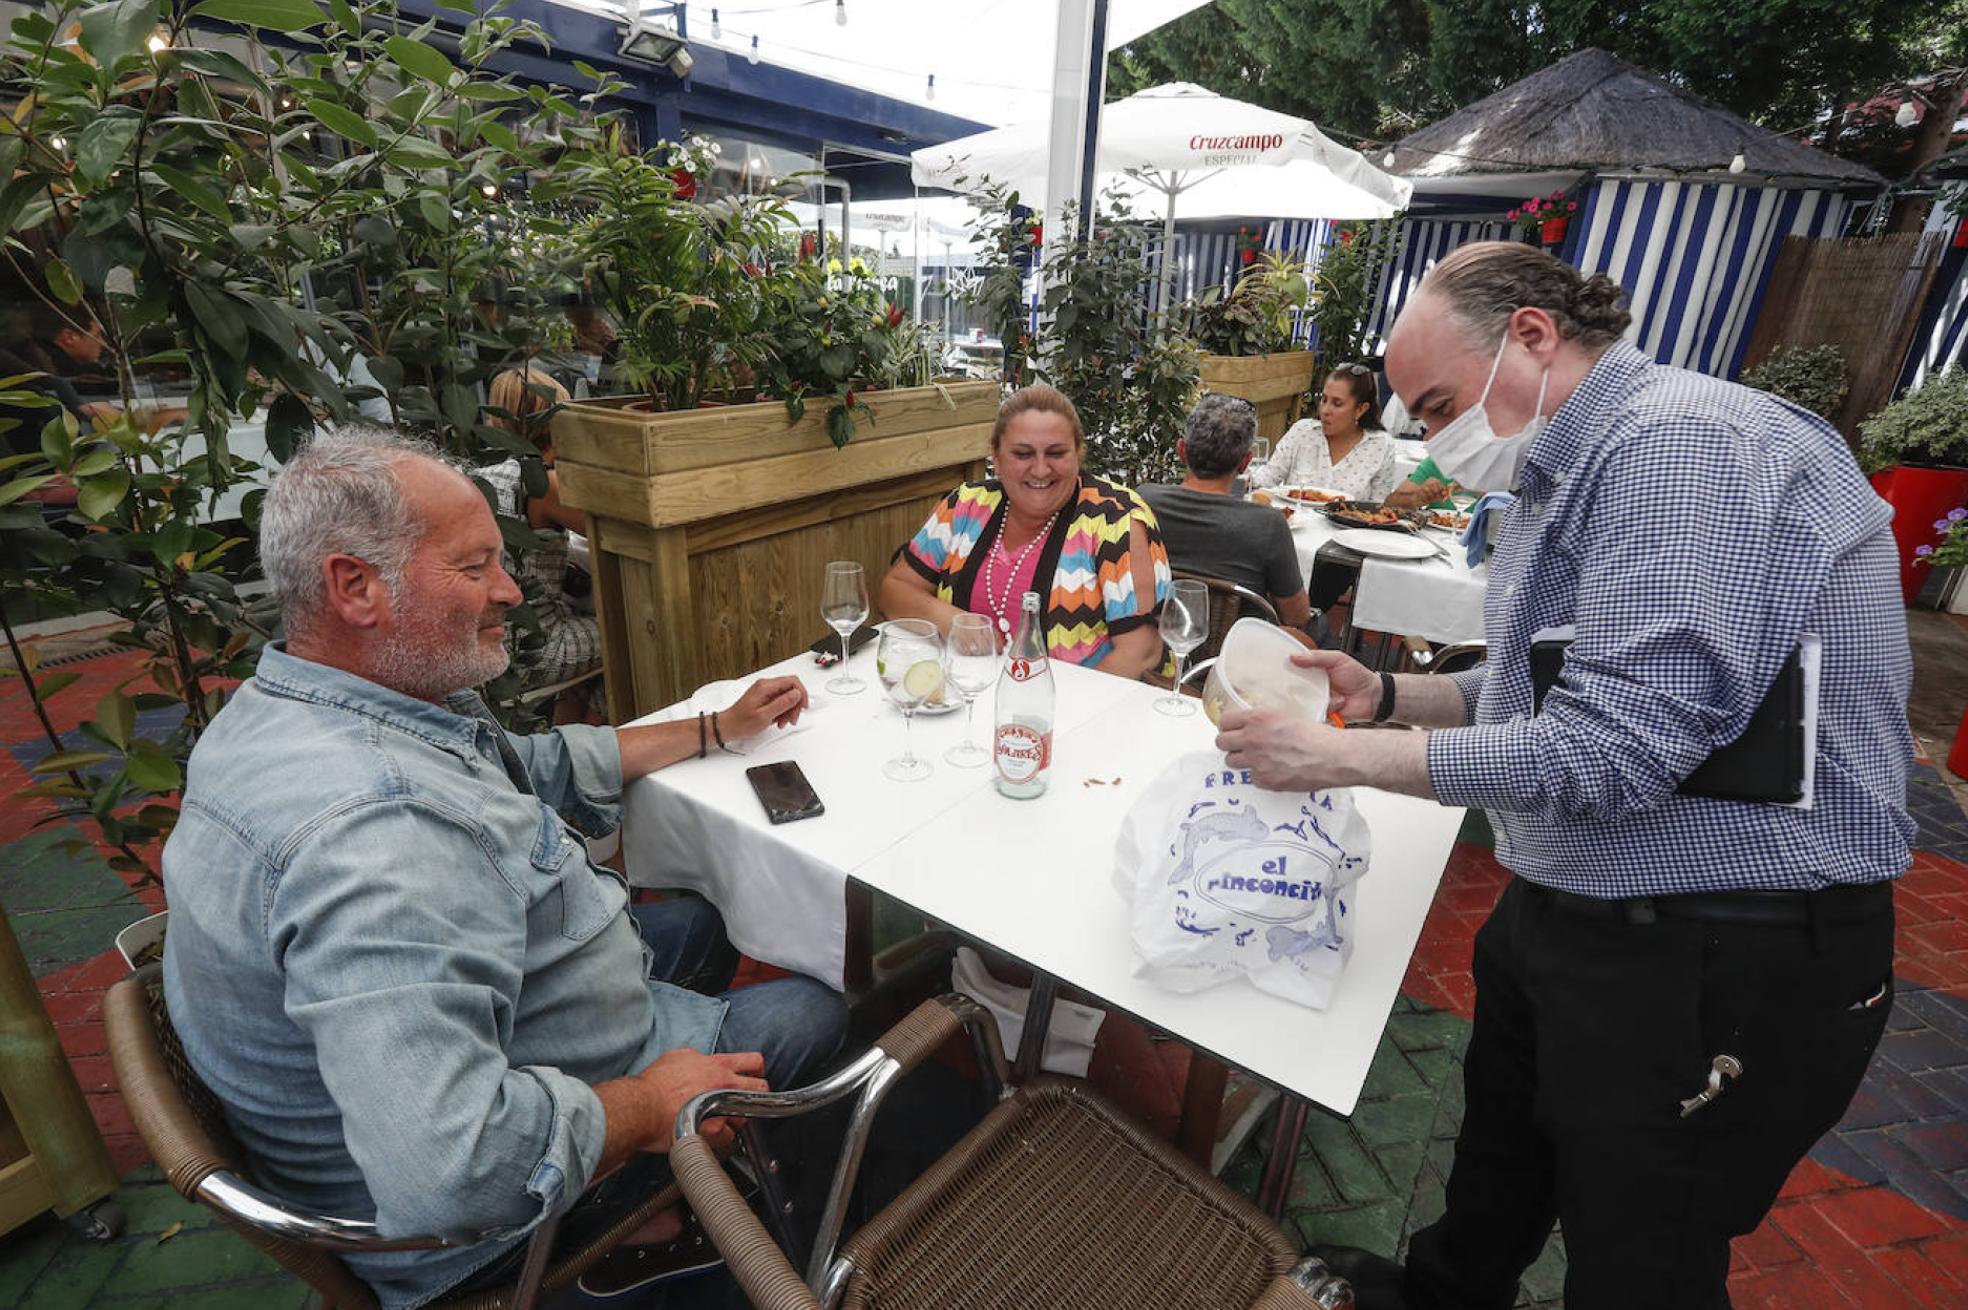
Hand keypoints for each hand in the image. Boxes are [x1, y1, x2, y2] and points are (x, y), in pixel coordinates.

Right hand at [631, 1049, 767, 1152]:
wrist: (642, 1106)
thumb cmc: (654, 1084)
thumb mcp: (678, 1057)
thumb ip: (698, 1058)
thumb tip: (702, 1061)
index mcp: (718, 1065)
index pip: (753, 1061)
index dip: (757, 1070)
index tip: (754, 1075)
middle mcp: (725, 1085)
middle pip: (761, 1088)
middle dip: (756, 1094)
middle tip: (745, 1100)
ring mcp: (722, 1109)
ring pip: (746, 1116)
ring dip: (737, 1118)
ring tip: (721, 1120)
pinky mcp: (715, 1131)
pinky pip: (729, 1138)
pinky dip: (722, 1138)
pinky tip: (711, 1135)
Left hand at [719, 677, 808, 739]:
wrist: (727, 727)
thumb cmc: (741, 723)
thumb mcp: (764, 716)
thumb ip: (782, 703)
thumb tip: (796, 694)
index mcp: (765, 687)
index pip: (792, 681)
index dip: (801, 694)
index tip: (803, 706)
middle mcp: (765, 686)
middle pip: (791, 689)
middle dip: (795, 705)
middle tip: (792, 719)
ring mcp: (765, 692)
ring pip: (787, 697)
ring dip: (789, 711)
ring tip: (783, 722)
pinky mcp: (764, 698)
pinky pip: (780, 702)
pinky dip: (782, 712)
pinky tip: (778, 721)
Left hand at [1215, 710, 1362, 791]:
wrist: (1334, 757)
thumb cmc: (1320, 737)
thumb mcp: (1288, 716)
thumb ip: (1266, 721)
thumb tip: (1255, 725)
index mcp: (1259, 718)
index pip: (1224, 720)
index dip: (1228, 726)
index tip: (1231, 729)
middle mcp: (1253, 739)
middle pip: (1221, 742)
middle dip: (1229, 743)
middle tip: (1238, 745)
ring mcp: (1256, 761)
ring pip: (1230, 762)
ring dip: (1240, 760)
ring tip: (1254, 758)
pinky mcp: (1264, 780)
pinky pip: (1251, 778)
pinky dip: (1259, 776)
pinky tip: (1272, 770)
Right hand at [1287, 649, 1379, 722]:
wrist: (1373, 697)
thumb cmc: (1358, 676)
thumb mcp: (1338, 659)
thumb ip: (1317, 657)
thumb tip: (1295, 656)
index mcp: (1314, 671)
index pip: (1295, 669)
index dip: (1288, 669)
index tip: (1283, 668)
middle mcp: (1312, 687)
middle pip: (1294, 687)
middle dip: (1298, 686)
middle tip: (1310, 682)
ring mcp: (1316, 701)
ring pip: (1303, 701)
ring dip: (1317, 697)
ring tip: (1333, 692)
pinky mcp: (1320, 714)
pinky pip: (1313, 713)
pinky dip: (1325, 708)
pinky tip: (1337, 702)